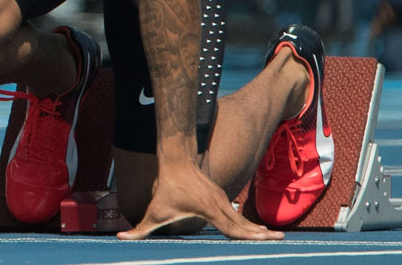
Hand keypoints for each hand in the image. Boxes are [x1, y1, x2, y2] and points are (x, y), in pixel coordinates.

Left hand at [118, 162, 282, 240]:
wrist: (177, 161)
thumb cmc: (166, 189)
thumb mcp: (153, 211)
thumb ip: (140, 230)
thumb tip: (121, 239)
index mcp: (208, 210)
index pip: (231, 227)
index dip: (246, 235)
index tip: (262, 239)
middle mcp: (220, 205)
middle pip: (243, 224)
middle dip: (261, 233)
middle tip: (279, 240)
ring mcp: (223, 200)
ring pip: (242, 219)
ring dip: (257, 229)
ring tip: (276, 237)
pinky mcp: (222, 199)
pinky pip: (237, 215)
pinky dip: (249, 224)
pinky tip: (259, 232)